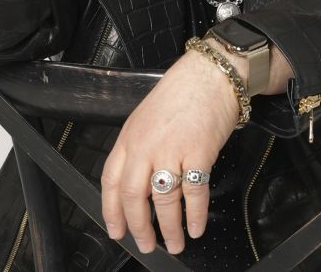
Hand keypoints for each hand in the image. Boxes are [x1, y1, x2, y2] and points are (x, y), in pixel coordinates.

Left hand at [100, 50, 239, 254]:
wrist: (210, 75)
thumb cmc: (181, 94)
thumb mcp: (145, 118)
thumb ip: (138, 149)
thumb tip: (136, 183)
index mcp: (129, 138)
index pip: (111, 181)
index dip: (112, 212)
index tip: (116, 231)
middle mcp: (146, 146)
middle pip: (133, 197)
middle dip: (139, 228)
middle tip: (146, 245)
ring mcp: (172, 150)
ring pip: (164, 201)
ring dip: (169, 229)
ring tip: (175, 243)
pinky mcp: (198, 153)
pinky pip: (195, 194)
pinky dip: (196, 216)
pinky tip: (197, 227)